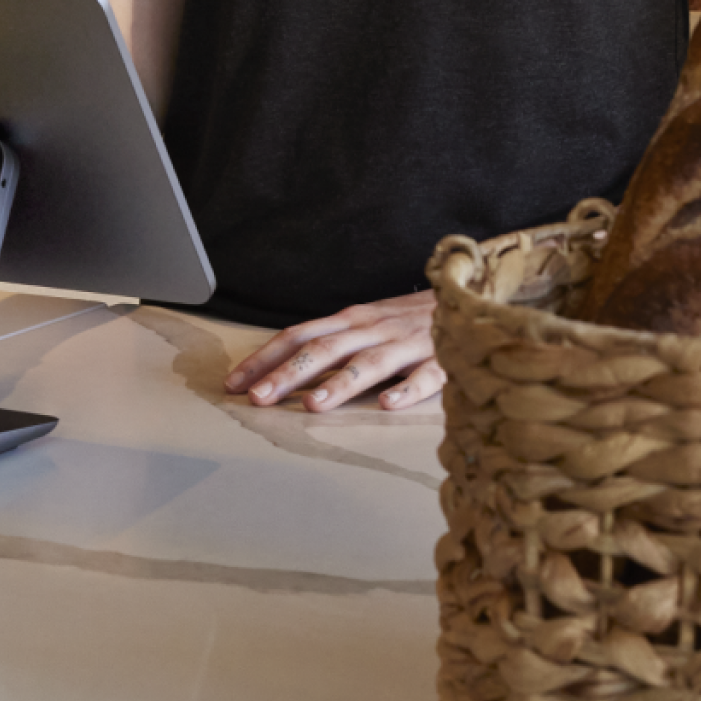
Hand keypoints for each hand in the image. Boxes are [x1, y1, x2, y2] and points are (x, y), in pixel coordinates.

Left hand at [223, 290, 442, 411]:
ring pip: (367, 364)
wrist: (465, 295)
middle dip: (287, 374)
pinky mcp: (441, 358)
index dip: (264, 358)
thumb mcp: (364, 323)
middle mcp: (371, 328)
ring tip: (312, 405)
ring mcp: (405, 343)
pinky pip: (424, 376)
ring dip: (338, 384)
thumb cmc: (407, 318)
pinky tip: (387, 405)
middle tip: (258, 399)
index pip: (297, 336)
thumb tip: (284, 365)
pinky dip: (405, 390)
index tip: (235, 382)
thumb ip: (331, 341)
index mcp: (349, 320)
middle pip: (323, 350)